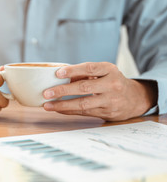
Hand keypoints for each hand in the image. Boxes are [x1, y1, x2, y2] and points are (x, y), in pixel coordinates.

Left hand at [42, 62, 156, 120]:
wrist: (134, 99)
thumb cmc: (112, 82)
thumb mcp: (103, 73)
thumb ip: (84, 74)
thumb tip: (60, 77)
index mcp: (109, 70)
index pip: (90, 68)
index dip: (73, 70)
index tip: (57, 73)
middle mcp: (111, 84)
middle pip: (84, 87)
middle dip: (63, 90)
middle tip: (47, 92)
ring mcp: (110, 100)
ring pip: (83, 103)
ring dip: (63, 105)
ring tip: (48, 105)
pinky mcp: (107, 112)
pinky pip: (84, 112)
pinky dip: (69, 111)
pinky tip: (58, 109)